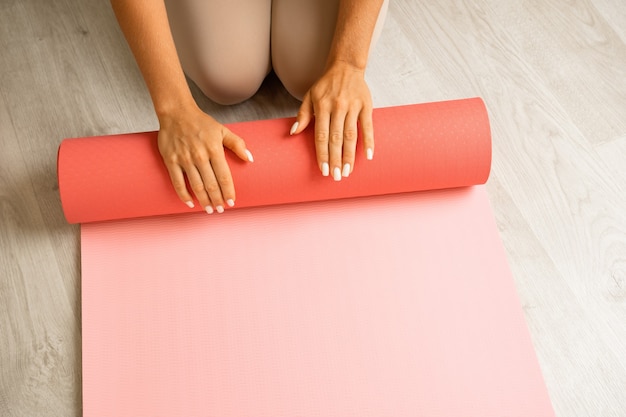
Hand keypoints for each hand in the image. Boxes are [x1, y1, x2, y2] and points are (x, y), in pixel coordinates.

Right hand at [157, 105, 252, 213]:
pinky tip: (190, 203)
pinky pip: (177, 182)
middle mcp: (199, 156)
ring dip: (204, 200)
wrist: (176, 112)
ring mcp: (184, 159)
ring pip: (196, 186)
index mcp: (214, 149)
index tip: (232, 202)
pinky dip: (184, 195)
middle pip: (211, 184)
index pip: (224, 176)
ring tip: (209, 210)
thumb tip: (250, 158)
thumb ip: (237, 144)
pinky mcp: (171, 160)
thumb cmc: (201, 123)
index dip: (228, 191)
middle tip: (221, 209)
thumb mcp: (222, 130)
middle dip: (217, 200)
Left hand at [290, 61, 373, 180]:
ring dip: (350, 155)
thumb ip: (302, 115)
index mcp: (322, 106)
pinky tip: (368, 156)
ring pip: (351, 135)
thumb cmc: (326, 85)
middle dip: (335, 159)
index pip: (321, 135)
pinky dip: (369, 141)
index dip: (322, 154)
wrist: (346, 66)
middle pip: (336, 138)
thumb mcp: (310, 96)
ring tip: (347, 172)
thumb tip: (293, 132)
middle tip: (336, 177)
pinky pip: (368, 126)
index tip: (323, 170)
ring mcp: (353, 107)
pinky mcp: (366, 106)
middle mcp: (337, 107)